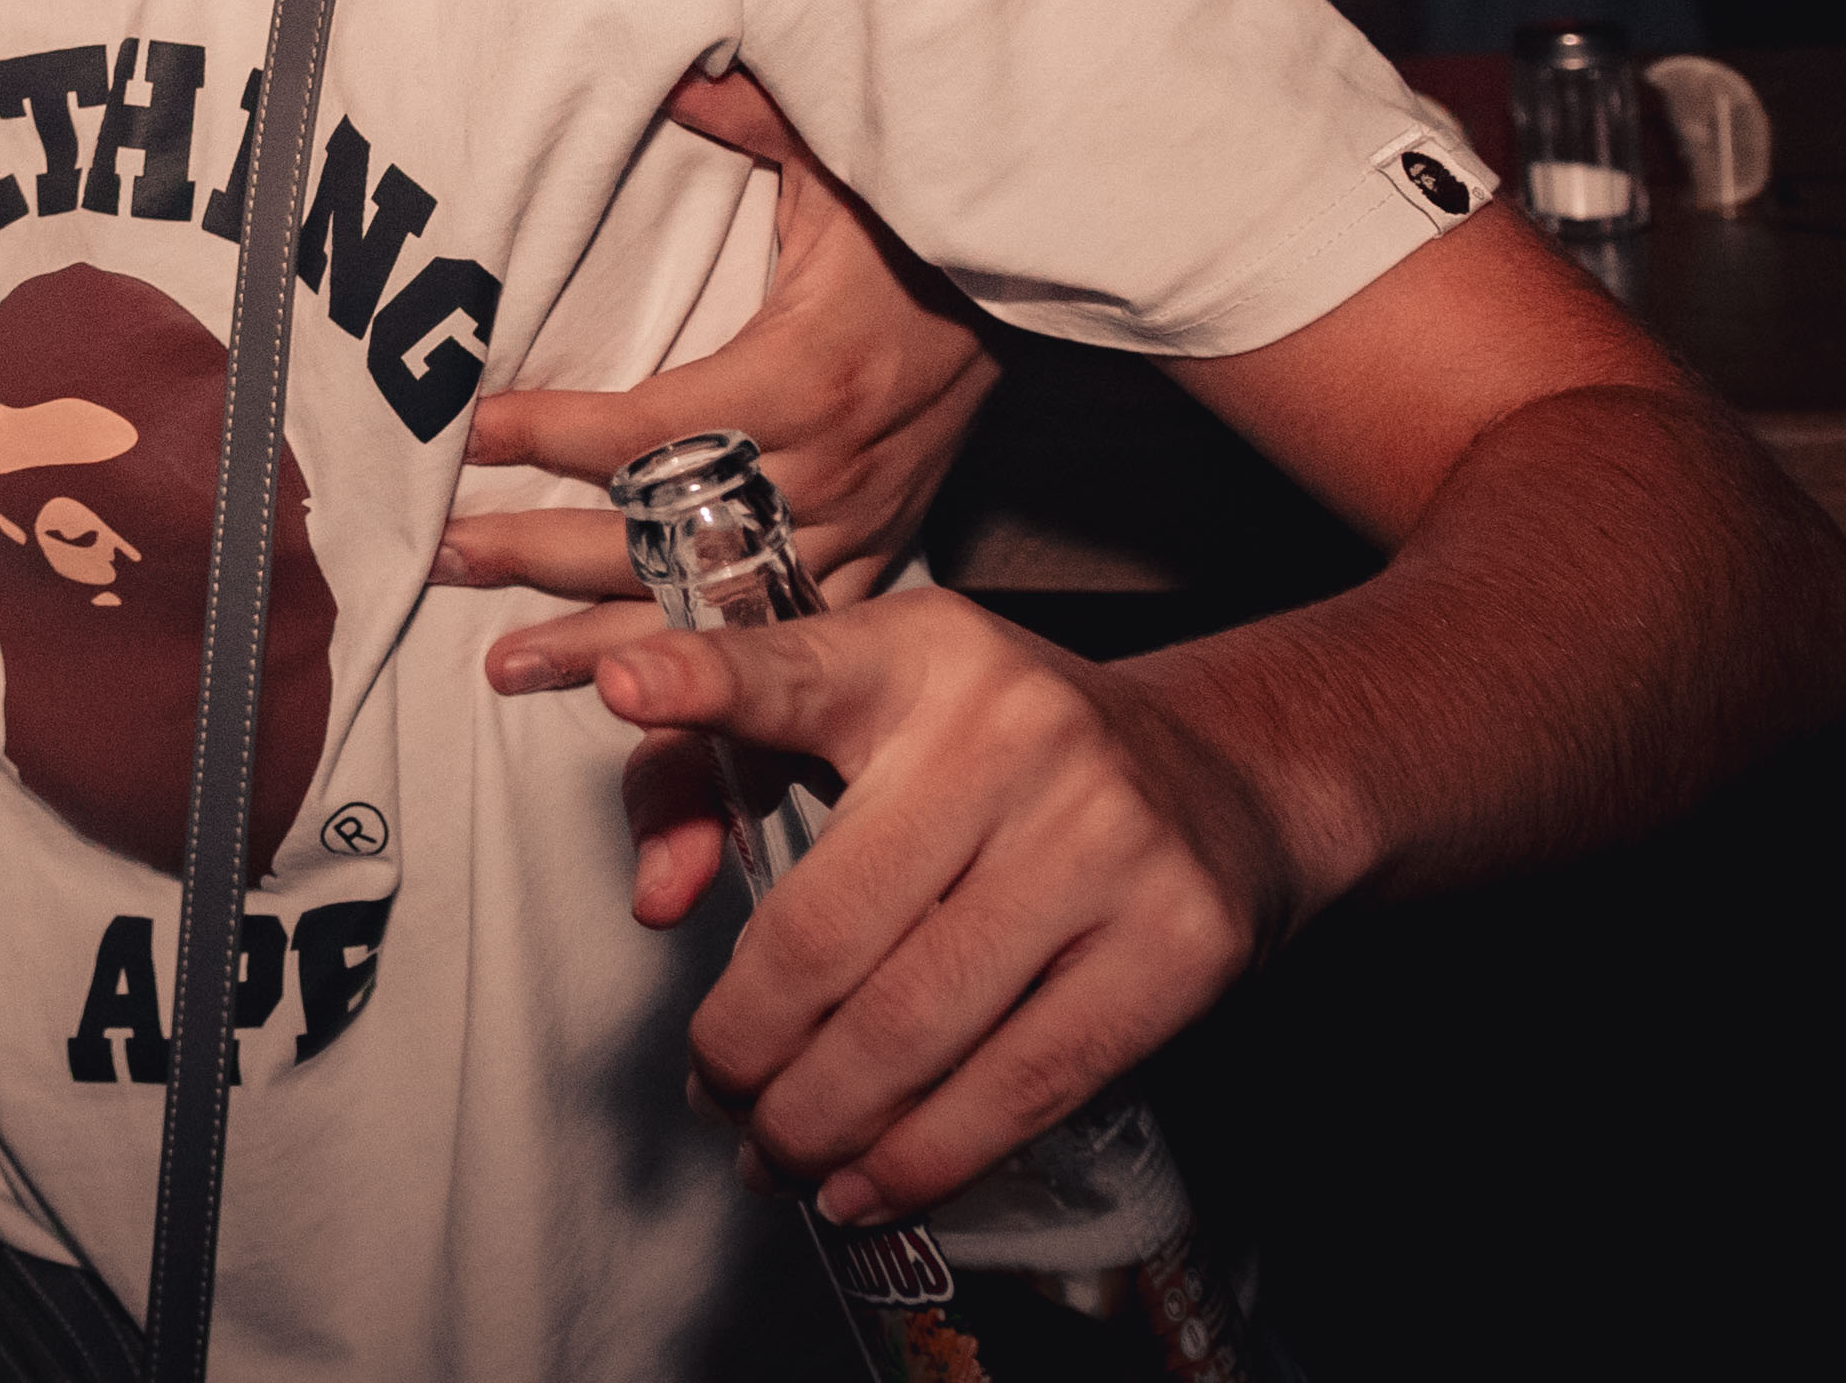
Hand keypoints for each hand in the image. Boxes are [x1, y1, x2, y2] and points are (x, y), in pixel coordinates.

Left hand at [449, 67, 997, 699]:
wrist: (1037, 292)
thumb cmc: (921, 227)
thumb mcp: (844, 160)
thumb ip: (755, 121)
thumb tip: (676, 77)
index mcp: (805, 375)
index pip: (655, 425)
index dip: (555, 431)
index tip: (470, 430)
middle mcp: (829, 468)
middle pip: (664, 534)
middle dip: (542, 551)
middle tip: (440, 557)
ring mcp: (857, 525)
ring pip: (713, 606)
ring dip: (603, 641)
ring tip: (503, 666)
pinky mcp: (880, 553)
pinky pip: (783, 628)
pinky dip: (707, 665)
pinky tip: (633, 698)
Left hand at [593, 589, 1302, 1222]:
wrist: (1224, 775)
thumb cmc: (1001, 753)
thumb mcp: (875, 706)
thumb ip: (726, 767)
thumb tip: (658, 898)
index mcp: (918, 657)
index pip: (794, 673)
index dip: (704, 680)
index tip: (621, 682)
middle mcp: (1012, 734)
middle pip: (829, 928)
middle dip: (747, 1042)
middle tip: (714, 1092)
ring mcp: (1103, 842)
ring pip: (915, 1024)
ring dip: (821, 1119)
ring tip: (775, 1155)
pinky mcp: (1175, 945)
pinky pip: (1023, 1081)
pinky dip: (927, 1155)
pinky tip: (866, 1189)